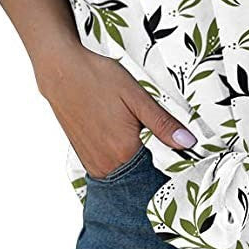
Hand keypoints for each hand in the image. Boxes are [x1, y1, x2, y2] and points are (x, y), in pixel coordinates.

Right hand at [34, 42, 197, 178]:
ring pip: (123, 174)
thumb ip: (163, 124)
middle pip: (139, 178)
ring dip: (134, 164)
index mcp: (123, 152)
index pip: (155, 177)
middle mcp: (105, 164)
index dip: (169, 169)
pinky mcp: (83, 156)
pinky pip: (108, 169)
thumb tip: (187, 142)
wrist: (61, 71)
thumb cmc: (97, 78)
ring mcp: (91, 162)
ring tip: (136, 138)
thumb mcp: (137, 97)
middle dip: (152, 167)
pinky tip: (120, 139)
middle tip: (154, 142)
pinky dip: (119, 160)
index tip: (176, 158)